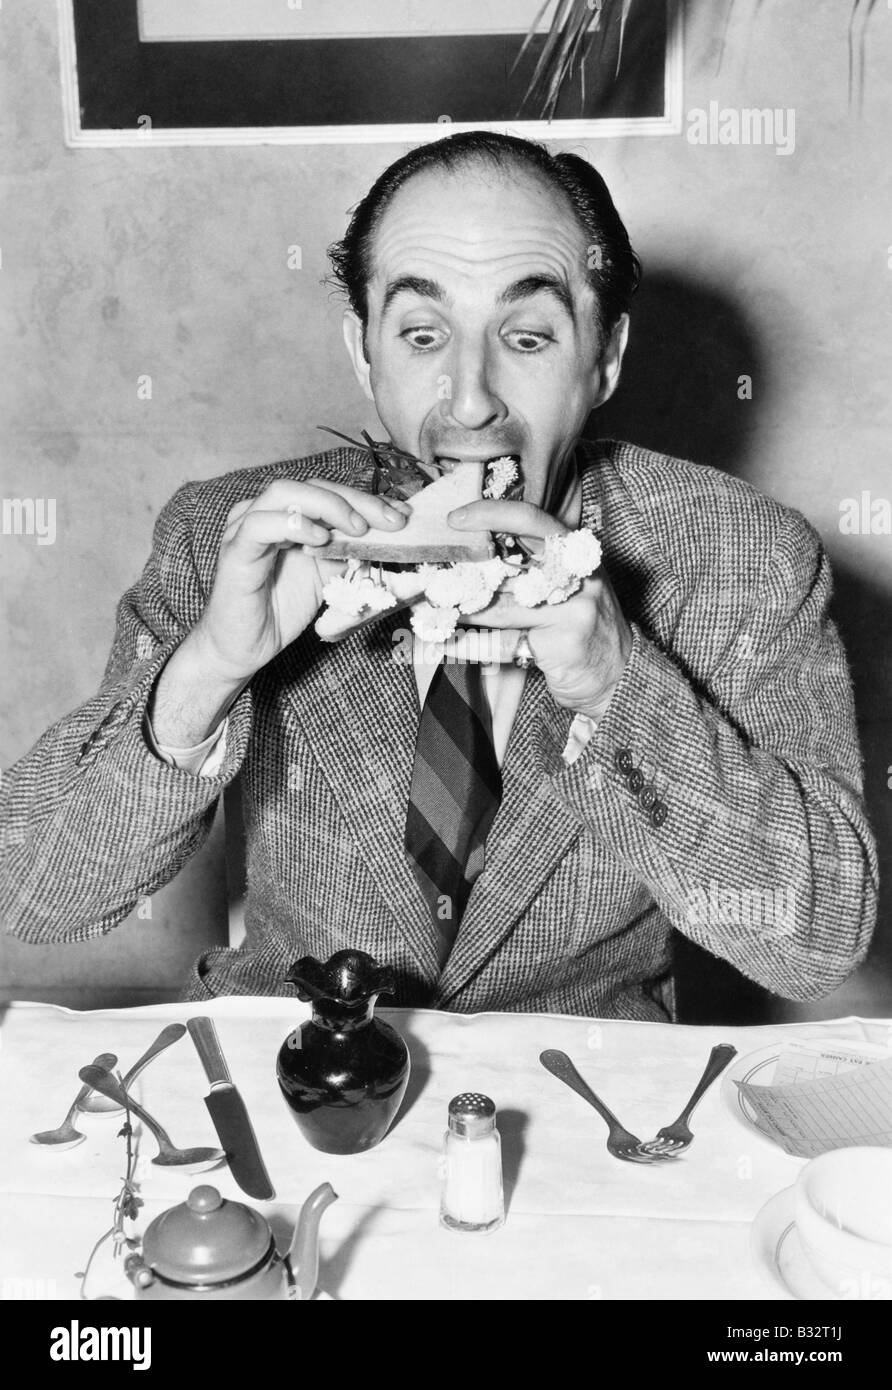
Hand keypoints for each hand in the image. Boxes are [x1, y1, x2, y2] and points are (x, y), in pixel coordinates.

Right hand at [149, 479, 407, 747]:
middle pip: (312, 486)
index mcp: (286, 514)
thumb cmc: (280, 609)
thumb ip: (349, 552)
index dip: (367, 500)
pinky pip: (260, 525)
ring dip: (327, 505)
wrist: (243, 647)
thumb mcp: (327, 576)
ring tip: (357, 528)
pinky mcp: (235, 550)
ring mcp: (245, 527)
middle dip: (356, 500)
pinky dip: (291, 524)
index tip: (401, 515)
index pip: (329, 492)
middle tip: (389, 520)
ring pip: (285, 493)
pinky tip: (319, 538)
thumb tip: (388, 537)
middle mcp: (265, 512)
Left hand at [448, 499, 631, 719]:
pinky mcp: (562, 642)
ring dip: (460, 609)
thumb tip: (472, 560)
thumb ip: (532, 571)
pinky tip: (448, 642)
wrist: (620, 677)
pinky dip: (471, 644)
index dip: (490, 514)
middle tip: (430, 577)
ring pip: (499, 606)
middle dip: (462, 572)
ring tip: (432, 608)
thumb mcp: (567, 589)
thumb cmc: (583, 630)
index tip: (455, 518)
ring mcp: (572, 608)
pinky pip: (504, 641)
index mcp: (575, 552)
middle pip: (508, 564)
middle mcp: (576, 574)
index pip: (530, 518)